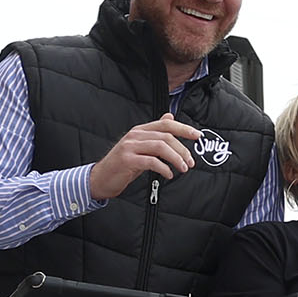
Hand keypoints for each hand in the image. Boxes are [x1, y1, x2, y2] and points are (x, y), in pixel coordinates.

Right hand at [86, 119, 201, 202]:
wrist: (100, 179)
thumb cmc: (121, 165)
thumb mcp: (139, 147)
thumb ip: (154, 134)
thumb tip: (169, 117)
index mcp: (139, 130)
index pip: (166, 124)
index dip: (183, 128)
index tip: (197, 136)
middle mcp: (134, 135)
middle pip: (166, 136)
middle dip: (182, 149)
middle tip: (190, 162)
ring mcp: (129, 147)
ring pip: (160, 147)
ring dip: (176, 158)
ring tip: (183, 168)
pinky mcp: (127, 160)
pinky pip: (151, 162)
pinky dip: (163, 168)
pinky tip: (169, 174)